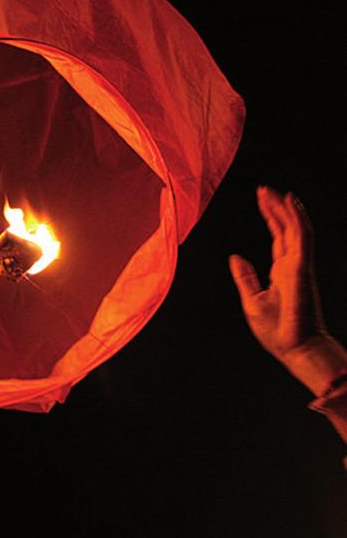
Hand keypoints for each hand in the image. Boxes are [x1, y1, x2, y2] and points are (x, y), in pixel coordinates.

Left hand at [229, 186, 346, 394]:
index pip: (277, 237)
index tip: (262, 200)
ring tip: (273, 191)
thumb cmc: (276, 331)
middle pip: (284, 229)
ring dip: (284, 209)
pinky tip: (291, 202)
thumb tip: (234, 256)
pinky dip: (297, 218)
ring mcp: (299, 265)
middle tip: (264, 189)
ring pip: (294, 228)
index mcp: (281, 271)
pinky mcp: (303, 267)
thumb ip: (245, 276)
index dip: (271, 218)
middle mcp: (292, 265)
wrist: (294, 348)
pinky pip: (302, 237)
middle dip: (275, 208)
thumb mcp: (252, 300)